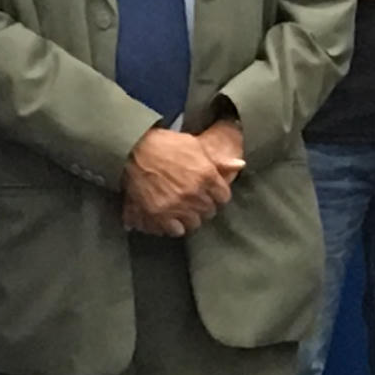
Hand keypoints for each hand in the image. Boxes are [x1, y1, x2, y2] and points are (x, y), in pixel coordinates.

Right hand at [119, 125, 241, 236]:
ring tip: (182, 210)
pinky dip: (174, 226)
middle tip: (194, 200)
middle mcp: (195, 193)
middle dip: (203, 206)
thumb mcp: (195, 146)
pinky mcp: (160, 214)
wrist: (134, 150)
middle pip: (209, 212)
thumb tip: (241, 165)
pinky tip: (171, 218)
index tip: (209, 193)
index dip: (216, 195)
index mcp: (207, 175)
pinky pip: (176, 230)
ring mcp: (177, 205)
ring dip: (190, 217)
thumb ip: (219, 161)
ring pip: (194, 223)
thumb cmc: (165, 144)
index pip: (224, 197)